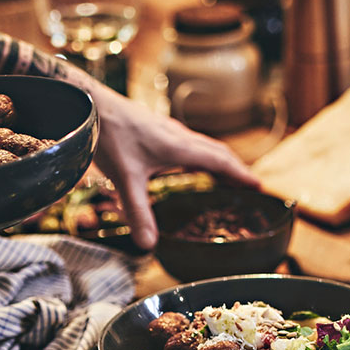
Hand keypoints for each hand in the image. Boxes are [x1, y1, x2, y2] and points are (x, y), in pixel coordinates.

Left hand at [90, 82, 258, 248]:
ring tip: (227, 178)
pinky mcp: (157, 129)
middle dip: (236, 170)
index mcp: (180, 148)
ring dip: (220, 162)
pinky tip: (191, 165)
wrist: (90, 103)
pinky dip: (202, 156)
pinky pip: (191, 143)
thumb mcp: (125, 179)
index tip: (259, 186)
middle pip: (218, 153)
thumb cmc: (109, 135)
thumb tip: (148, 246)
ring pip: (204, 146)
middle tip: (250, 186)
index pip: (221, 162)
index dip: (241, 175)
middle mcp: (180, 136)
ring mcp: (169, 130)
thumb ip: (138, 213)